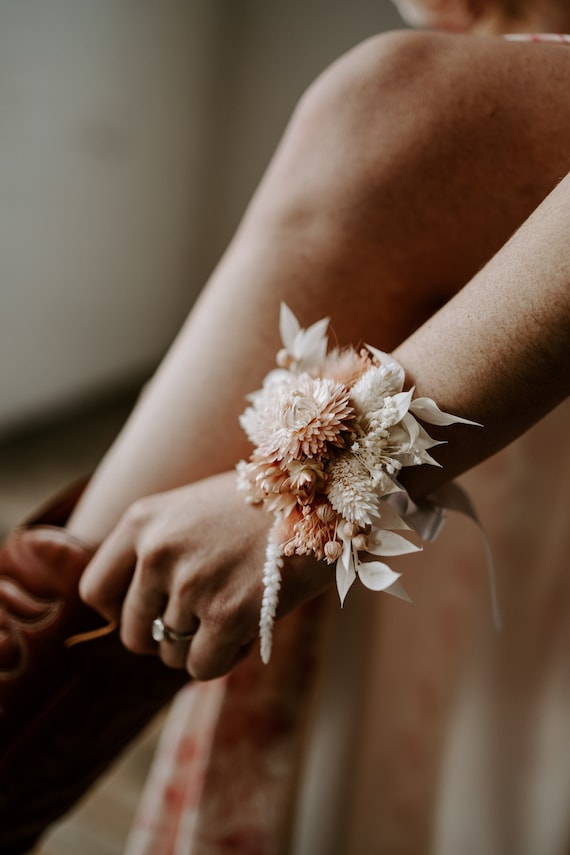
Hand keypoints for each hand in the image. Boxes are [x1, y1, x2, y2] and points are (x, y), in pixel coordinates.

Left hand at [79, 471, 331, 679]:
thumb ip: (160, 549)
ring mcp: (191, 583)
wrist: (322, 493)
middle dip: (165, 636)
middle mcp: (156, 551)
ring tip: (236, 612)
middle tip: (201, 621)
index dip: (121, 611)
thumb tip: (146, 611)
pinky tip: (249, 630)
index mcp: (142, 521)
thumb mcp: (193, 509)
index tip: (150, 613)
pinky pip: (203, 667)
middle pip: (134, 632)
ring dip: (203, 644)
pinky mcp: (228, 613)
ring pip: (173, 653)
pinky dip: (225, 658)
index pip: (96, 590)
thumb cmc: (262, 502)